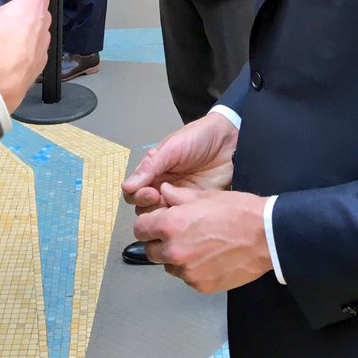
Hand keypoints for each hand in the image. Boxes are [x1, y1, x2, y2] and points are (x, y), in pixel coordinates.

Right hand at [122, 112, 237, 211]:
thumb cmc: (198, 137)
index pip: (134, 191)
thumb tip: (127, 186)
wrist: (230, 140)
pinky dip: (180, 220)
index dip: (137, 196)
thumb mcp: (172, 147)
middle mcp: (162, 186)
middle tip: (161, 200)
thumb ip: (151, 166)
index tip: (150, 193)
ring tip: (174, 207)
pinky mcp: (194, 206)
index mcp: (154, 171)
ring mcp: (178, 198)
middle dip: (148, 208)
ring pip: (161, 217)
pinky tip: (186, 214)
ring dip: (163, 216)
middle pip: (144, 208)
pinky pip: (181, 219)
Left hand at [134, 186, 270, 293]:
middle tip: (177, 233)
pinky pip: (186, 277)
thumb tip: (163, 191)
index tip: (157, 221)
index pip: (140, 228)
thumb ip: (178, 196)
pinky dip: (192, 268)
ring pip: (168, 266)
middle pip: (150, 250)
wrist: (264, 236)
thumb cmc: (236, 210)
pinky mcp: (200, 285)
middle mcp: (174, 251)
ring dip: (175, 257)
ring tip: (196, 244)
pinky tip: (209, 257)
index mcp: (171, 225)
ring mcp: (187, 272)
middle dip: (159, 241)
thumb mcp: (205, 195)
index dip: (148, 223)